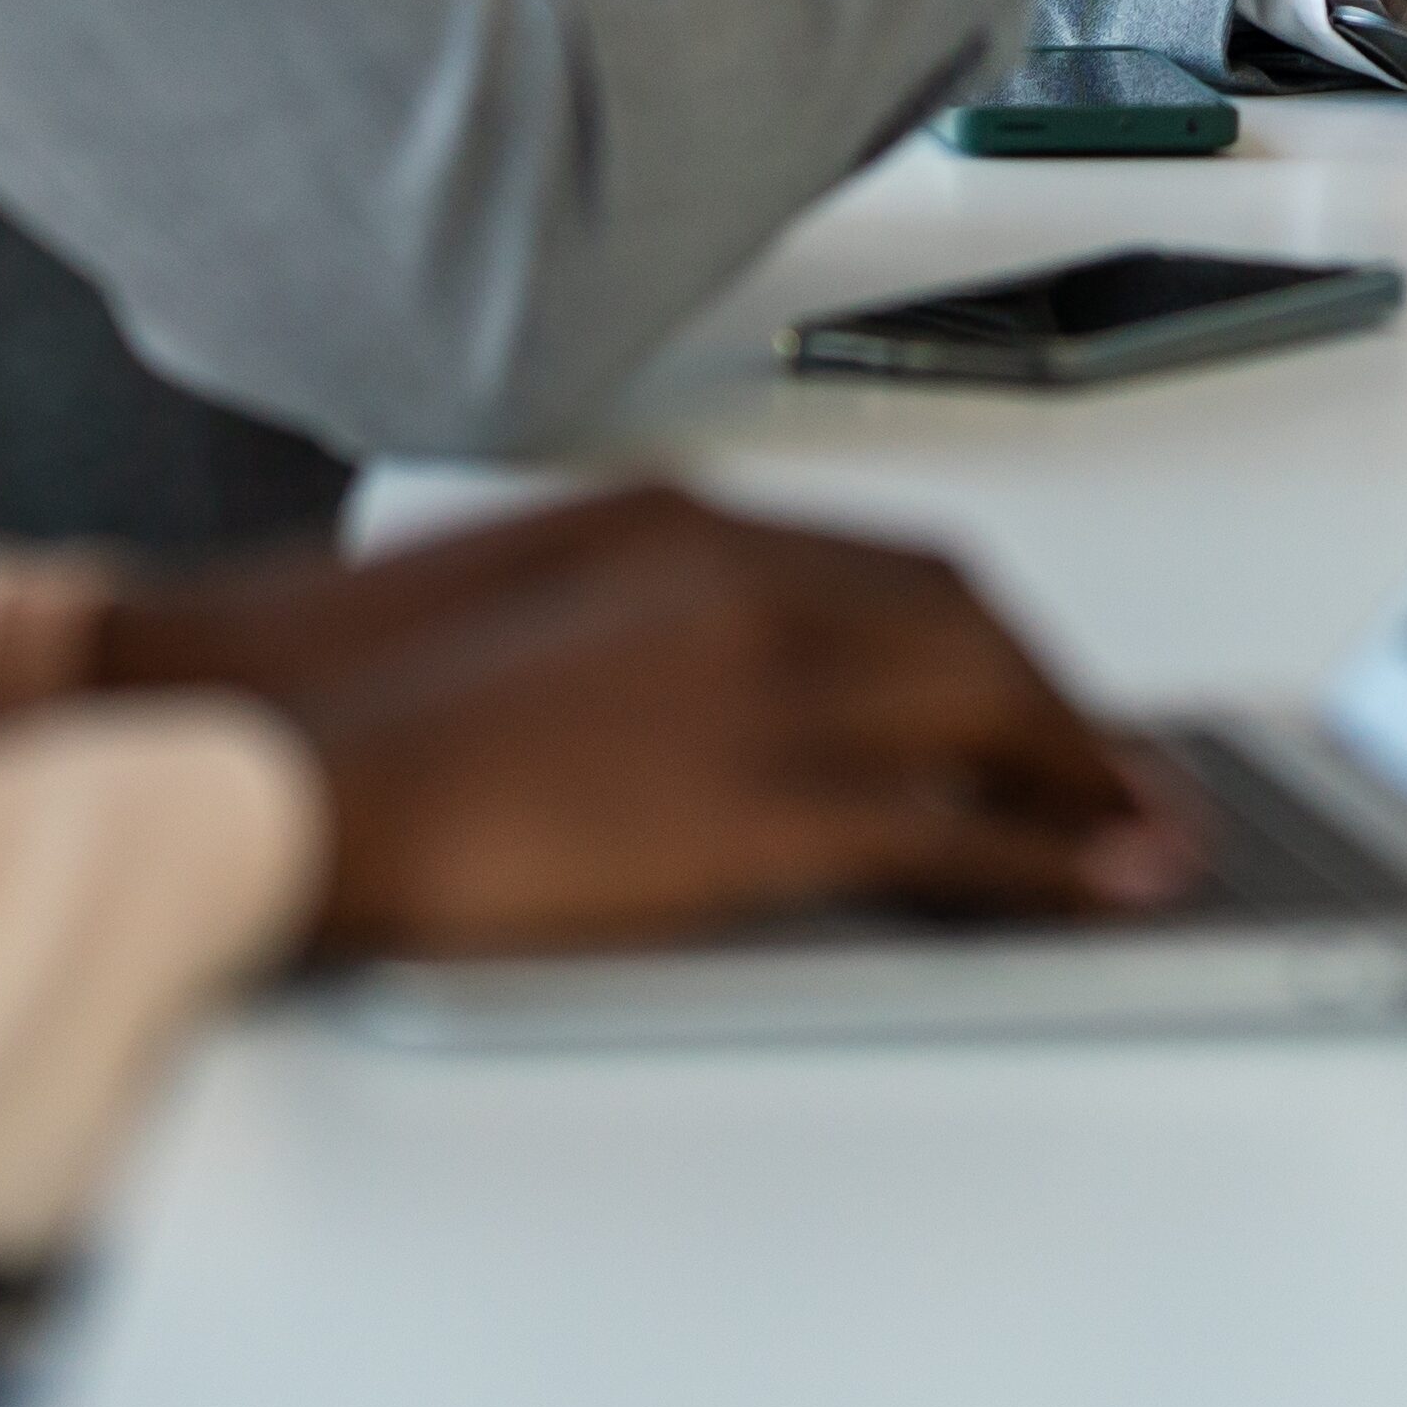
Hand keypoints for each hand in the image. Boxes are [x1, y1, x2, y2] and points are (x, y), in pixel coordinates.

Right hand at [86, 485, 1187, 958]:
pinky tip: (1098, 884)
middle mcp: (747, 582)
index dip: (990, 638)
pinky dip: (1048, 859)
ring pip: (987, 718)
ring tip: (1142, 831)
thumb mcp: (532, 602)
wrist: (264, 748)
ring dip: (1084, 777)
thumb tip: (726, 692)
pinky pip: (950, 832)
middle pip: (968, 631)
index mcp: (688, 522)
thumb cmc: (352, 693)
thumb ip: (650, 623)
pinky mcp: (754, 806)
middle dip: (1058, 704)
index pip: (899, 569)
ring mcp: (759, 689)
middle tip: (1119, 768)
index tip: (1035, 689)